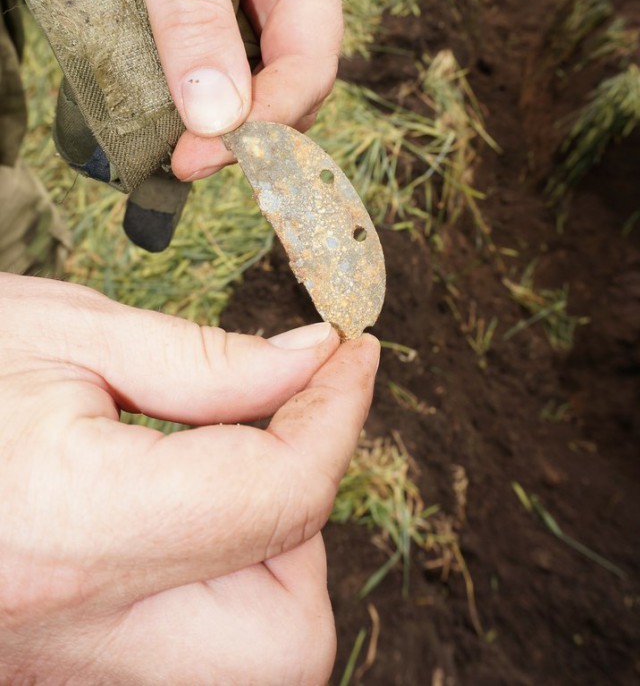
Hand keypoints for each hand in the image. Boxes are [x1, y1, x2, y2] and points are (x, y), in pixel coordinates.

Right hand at [0, 273, 377, 683]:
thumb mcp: (66, 331)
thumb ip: (206, 362)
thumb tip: (318, 359)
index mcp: (69, 524)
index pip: (277, 498)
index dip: (336, 416)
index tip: (350, 353)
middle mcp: (70, 633)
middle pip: (285, 641)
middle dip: (306, 523)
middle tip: (273, 427)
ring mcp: (61, 666)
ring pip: (251, 663)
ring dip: (273, 559)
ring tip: (221, 464)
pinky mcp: (59, 666)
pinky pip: (190, 654)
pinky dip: (223, 582)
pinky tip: (186, 505)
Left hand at [33, 0, 345, 181]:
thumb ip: (193, 20)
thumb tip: (218, 120)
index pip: (309, 66)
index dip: (265, 123)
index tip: (198, 156)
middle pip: (287, 94)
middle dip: (241, 136)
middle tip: (178, 163)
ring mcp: (247, 19)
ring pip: (248, 100)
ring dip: (211, 130)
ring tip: (161, 150)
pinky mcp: (204, 32)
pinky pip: (208, 88)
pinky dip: (183, 113)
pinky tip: (153, 125)